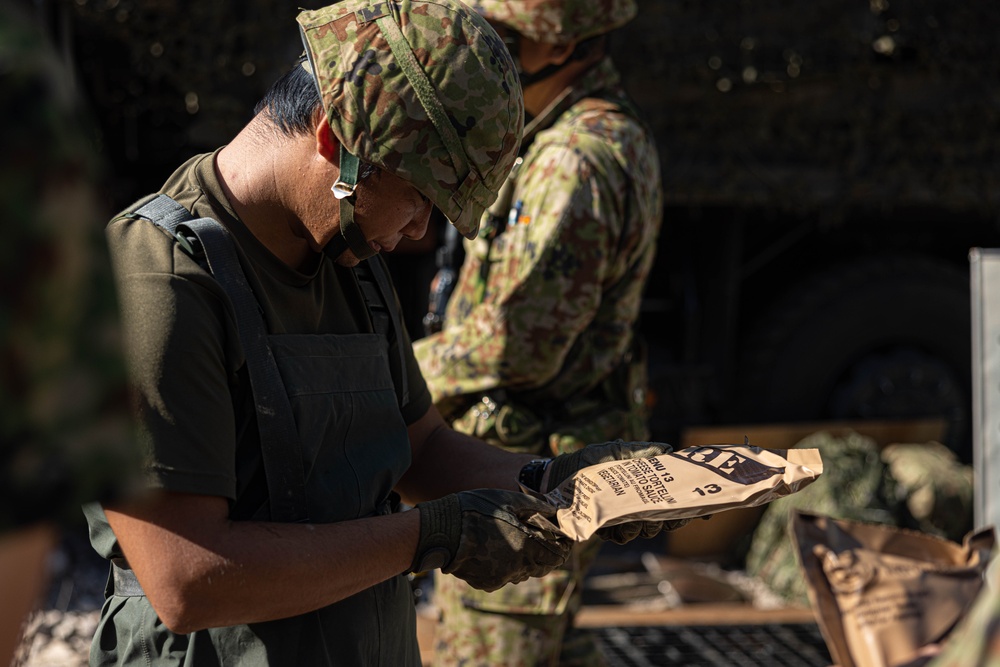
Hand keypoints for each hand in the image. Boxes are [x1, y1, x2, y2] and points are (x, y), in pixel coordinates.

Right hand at [409, 489, 571, 591]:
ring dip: (525, 561)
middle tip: (544, 542)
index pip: (557, 556)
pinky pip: (503, 577)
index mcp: (527, 546)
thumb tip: (555, 509)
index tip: (564, 542)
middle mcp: (517, 567)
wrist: (442, 530)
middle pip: (542, 568)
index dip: (564, 549)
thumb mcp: (507, 500)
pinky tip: (495, 551)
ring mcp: (501, 578)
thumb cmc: (475, 510)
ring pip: (522, 573)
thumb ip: (534, 506)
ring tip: (516, 543)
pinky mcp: (485, 583)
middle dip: (546, 556)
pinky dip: (504, 567)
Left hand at [546, 440, 680, 544]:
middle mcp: (633, 503)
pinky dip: (621, 532)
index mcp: (639, 485)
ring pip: (644, 530)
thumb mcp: (611, 452)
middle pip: (661, 519)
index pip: (667, 498)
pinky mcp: (606, 529)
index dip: (681, 506)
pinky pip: (622, 537)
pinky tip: (611, 524)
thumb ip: (639, 452)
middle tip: (658, 516)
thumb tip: (668, 450)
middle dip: (664, 520)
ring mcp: (620, 517)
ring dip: (642, 526)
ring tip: (631, 518)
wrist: (553, 479)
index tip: (690, 511)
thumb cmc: (584, 462)